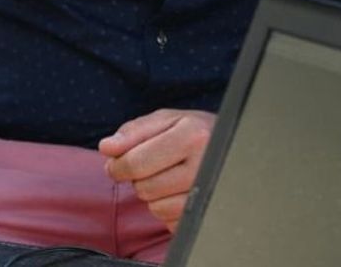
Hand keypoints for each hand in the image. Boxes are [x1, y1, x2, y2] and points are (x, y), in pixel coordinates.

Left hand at [99, 108, 215, 231]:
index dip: (118, 165)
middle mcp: (204, 163)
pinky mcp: (207, 211)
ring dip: (155, 194)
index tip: (119, 162)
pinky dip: (167, 208)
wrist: (233, 146)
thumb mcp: (166, 120)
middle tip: (155, 165)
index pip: (135, 163)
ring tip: (172, 176)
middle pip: (144, 187)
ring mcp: (208, 191)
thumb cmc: (194, 131)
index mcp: (192, 134)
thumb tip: (106, 148)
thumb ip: (133, 132)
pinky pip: (169, 221)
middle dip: (141, 178)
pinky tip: (180, 191)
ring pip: (155, 207)